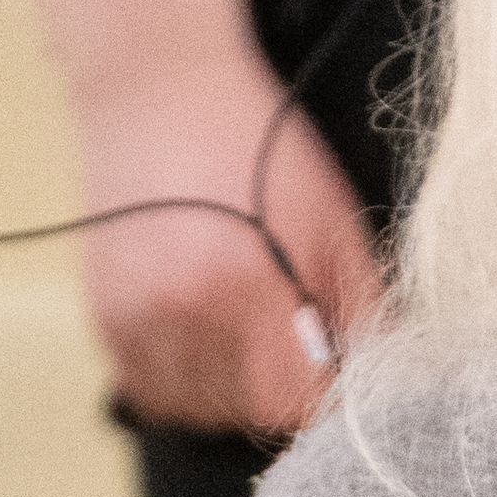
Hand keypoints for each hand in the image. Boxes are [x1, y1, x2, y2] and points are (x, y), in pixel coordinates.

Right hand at [77, 60, 383, 441]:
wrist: (160, 85)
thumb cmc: (260, 147)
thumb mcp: (334, 216)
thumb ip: (365, 305)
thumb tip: (391, 378)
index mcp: (249, 285)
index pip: (293, 403)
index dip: (320, 398)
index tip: (329, 371)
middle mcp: (183, 309)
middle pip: (244, 412)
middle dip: (276, 390)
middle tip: (287, 345)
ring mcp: (136, 316)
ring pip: (194, 410)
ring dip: (227, 394)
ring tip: (242, 340)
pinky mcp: (104, 315)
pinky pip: (149, 390)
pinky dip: (179, 383)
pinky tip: (200, 339)